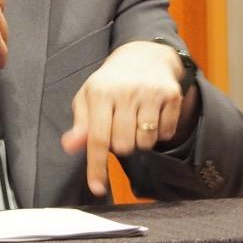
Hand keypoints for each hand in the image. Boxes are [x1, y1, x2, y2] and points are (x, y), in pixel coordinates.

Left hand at [59, 41, 188, 195]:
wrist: (145, 54)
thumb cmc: (111, 83)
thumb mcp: (89, 98)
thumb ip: (80, 125)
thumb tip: (70, 147)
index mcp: (100, 92)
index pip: (98, 138)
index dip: (97, 166)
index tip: (98, 188)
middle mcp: (126, 90)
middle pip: (124, 146)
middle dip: (121, 146)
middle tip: (119, 128)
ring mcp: (151, 92)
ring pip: (145, 143)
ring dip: (139, 141)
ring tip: (135, 122)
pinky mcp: (171, 94)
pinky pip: (166, 134)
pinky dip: (159, 133)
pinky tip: (152, 116)